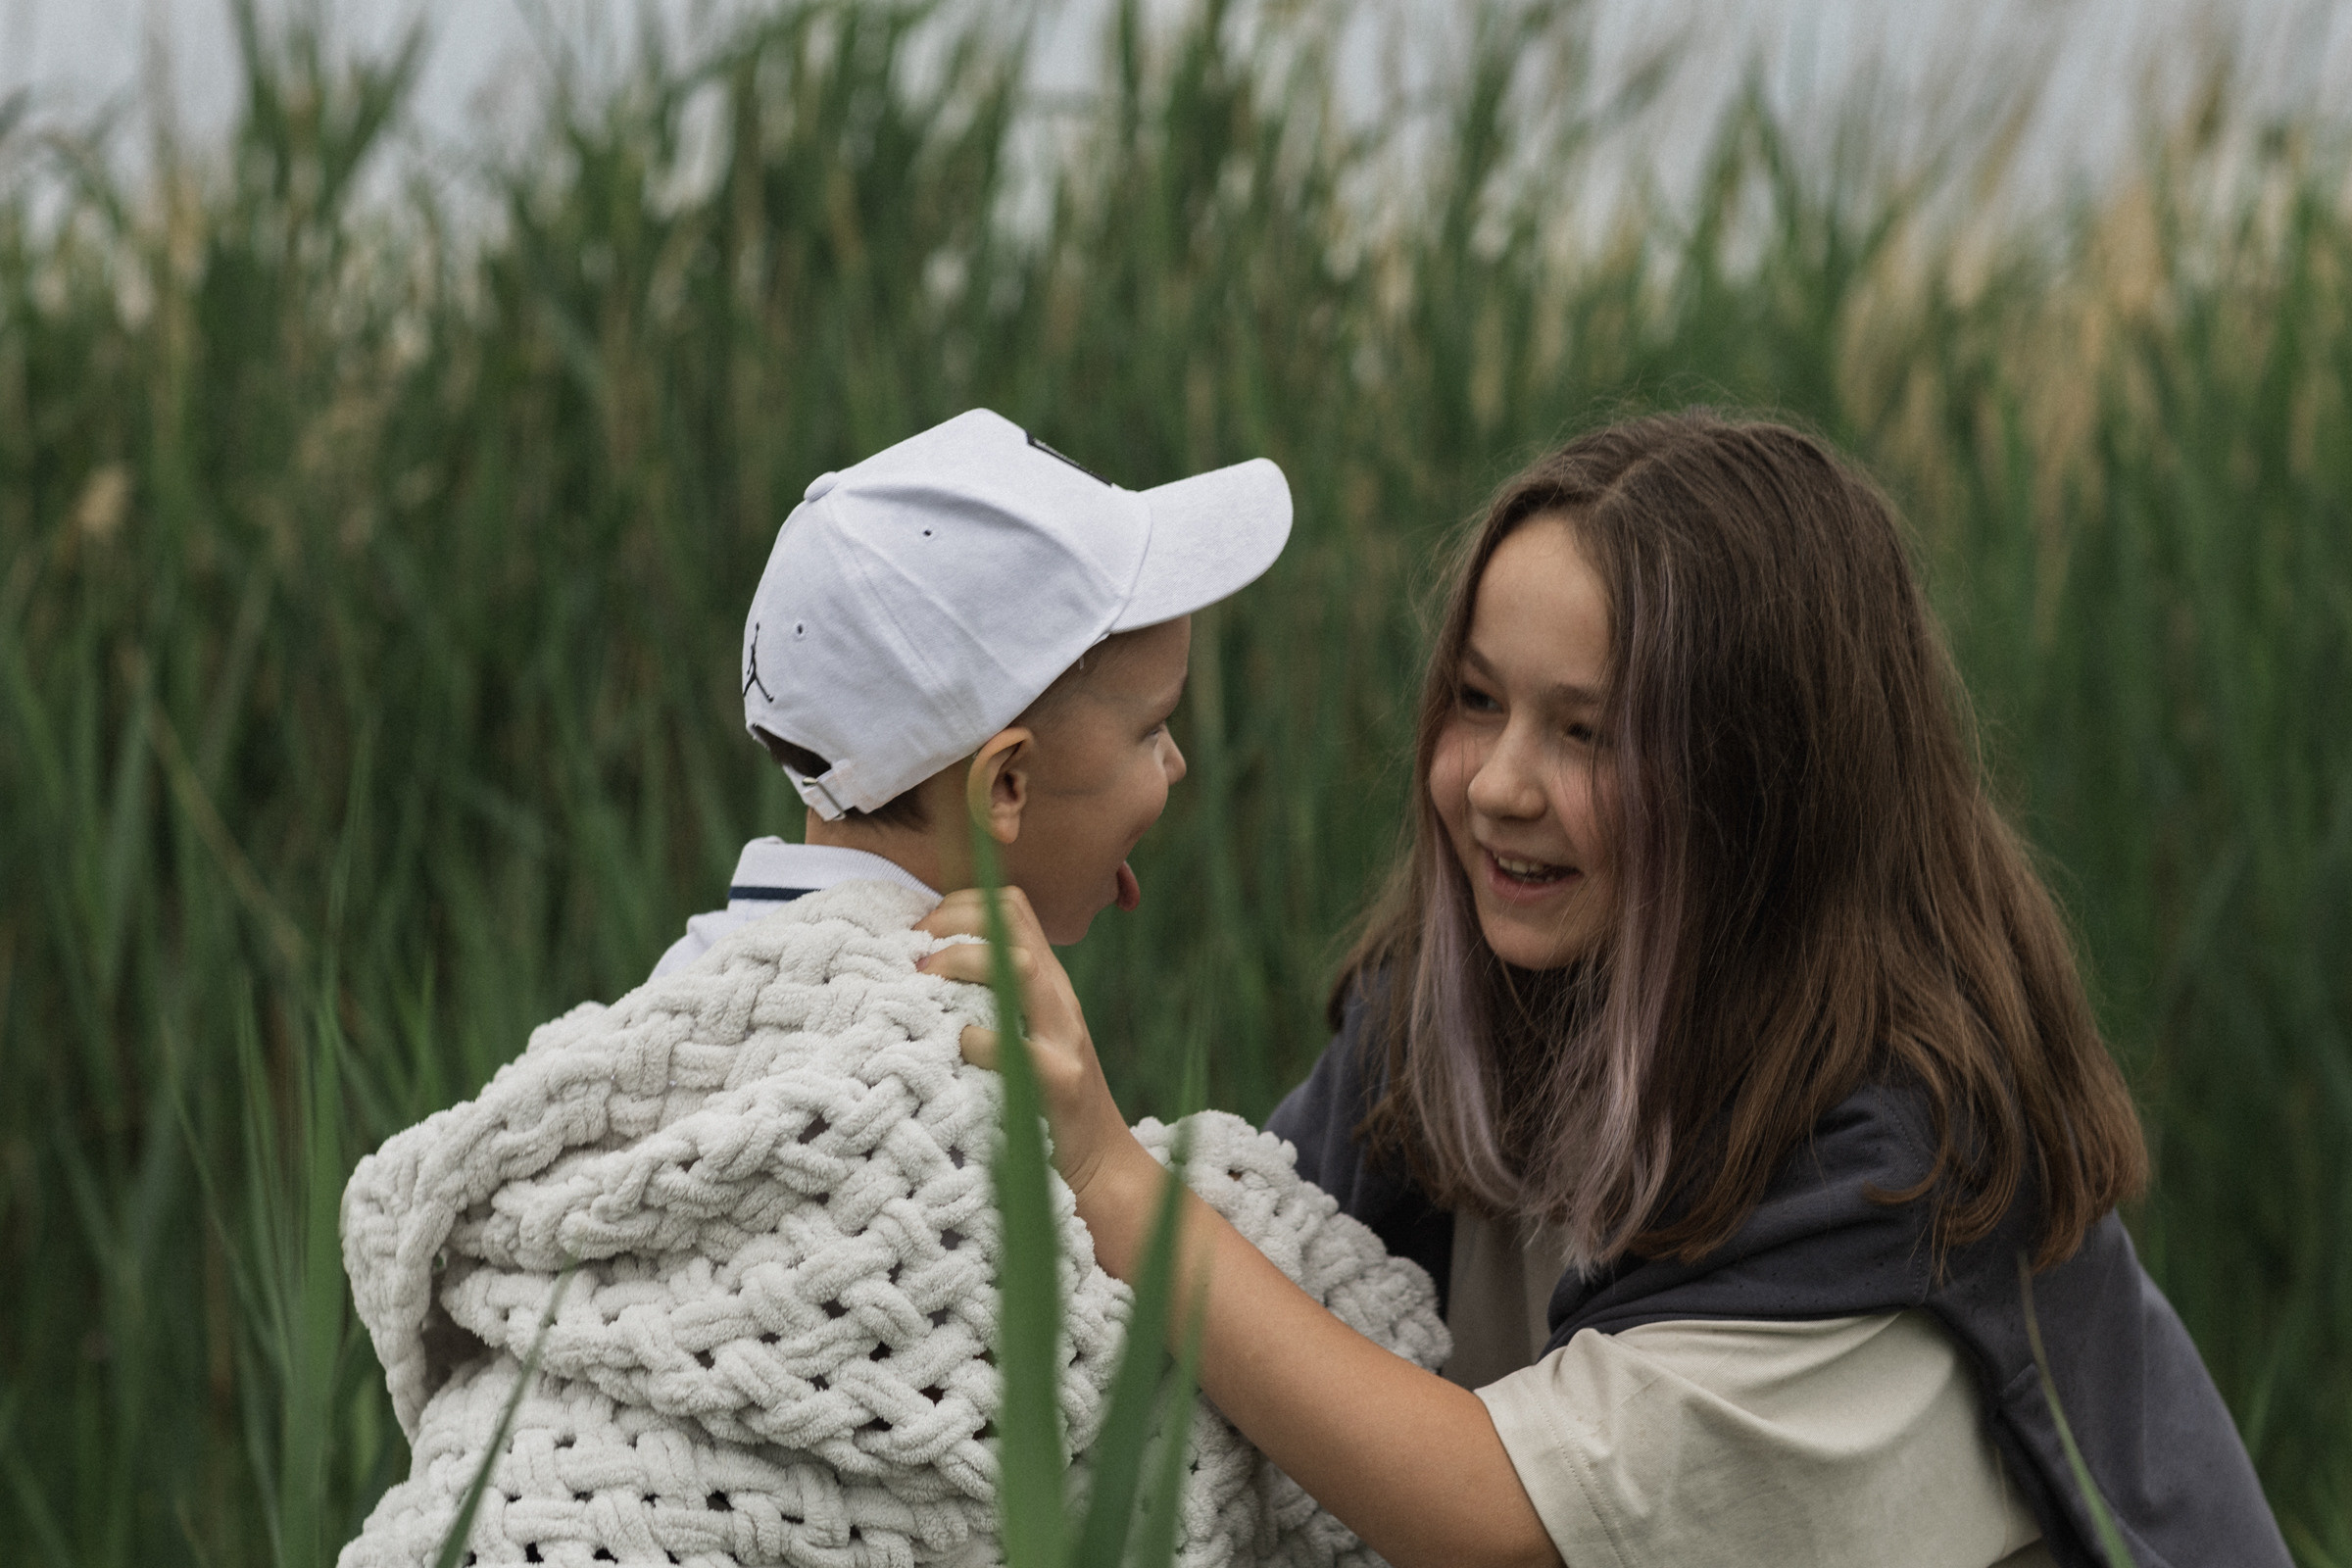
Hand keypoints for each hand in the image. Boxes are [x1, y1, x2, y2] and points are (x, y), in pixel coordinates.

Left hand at [915, 887, 1142, 1209]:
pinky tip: (956, 1052)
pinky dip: (976, 1042)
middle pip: (1010, 919)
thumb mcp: (1024, 1036)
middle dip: (950, 923)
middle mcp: (1058, 999)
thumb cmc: (1042, 1103)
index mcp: (1046, 982)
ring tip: (924, 987)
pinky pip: (1015, 1048)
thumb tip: (916, 974)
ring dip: (961, 964)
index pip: (1009, 905)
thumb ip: (989, 1001)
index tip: (919, 936)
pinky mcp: (1060, 1084)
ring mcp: (1063, 1038)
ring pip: (1017, 967)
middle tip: (913, 961)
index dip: (958, 903)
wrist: (1101, 1165)